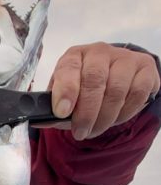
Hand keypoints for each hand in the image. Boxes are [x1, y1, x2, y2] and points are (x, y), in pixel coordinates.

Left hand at [37, 42, 159, 139]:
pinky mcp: (145, 68)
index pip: (69, 68)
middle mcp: (99, 52)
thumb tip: (38, 121)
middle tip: (80, 132)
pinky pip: (137, 94)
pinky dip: (125, 113)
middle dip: (86, 113)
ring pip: (116, 90)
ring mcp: (124, 58)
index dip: (66, 90)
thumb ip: (53, 110)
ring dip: (105, 118)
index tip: (62, 112)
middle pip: (94, 81)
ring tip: (95, 130)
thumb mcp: (66, 97)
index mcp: (75, 56)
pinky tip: (115, 118)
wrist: (118, 78)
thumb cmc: (86, 89)